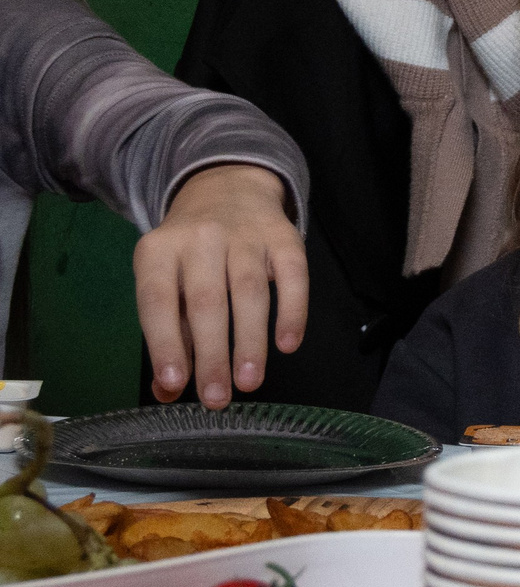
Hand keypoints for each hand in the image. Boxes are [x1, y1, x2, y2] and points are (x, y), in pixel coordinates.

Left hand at [135, 164, 307, 408]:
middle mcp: (200, 238)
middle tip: (217, 398)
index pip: (158, 300)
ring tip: (250, 382)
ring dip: (250, 341)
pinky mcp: (285, 236)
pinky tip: (288, 345)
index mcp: (158, 251)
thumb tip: (169, 392)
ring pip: (250, 291)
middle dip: (213, 354)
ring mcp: (246, 235)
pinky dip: (292, 312)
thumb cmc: (191, 254)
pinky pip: (294, 276)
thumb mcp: (166, 283)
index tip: (175, 384)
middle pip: (206, 301)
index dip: (165, 343)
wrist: (226, 189)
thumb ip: (167, 335)